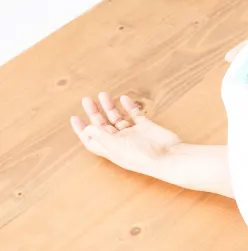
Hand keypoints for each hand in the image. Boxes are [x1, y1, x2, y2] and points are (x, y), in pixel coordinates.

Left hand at [70, 93, 231, 193]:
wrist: (169, 156)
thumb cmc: (143, 156)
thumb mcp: (117, 147)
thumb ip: (101, 136)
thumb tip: (88, 127)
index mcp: (111, 148)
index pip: (92, 139)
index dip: (82, 130)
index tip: (75, 117)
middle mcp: (121, 141)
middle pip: (103, 125)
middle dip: (94, 113)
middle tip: (86, 100)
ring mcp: (134, 133)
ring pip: (117, 118)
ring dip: (109, 107)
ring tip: (103, 94)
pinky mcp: (146, 127)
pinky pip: (135, 114)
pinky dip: (129, 106)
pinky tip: (124, 98)